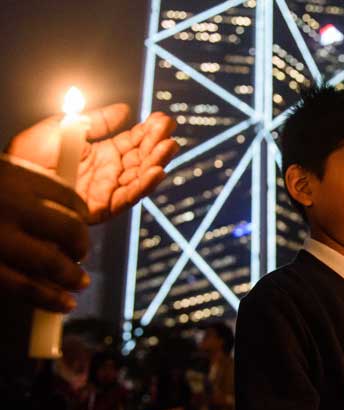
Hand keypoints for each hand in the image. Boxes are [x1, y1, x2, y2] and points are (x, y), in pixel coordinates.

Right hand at [0, 160, 89, 311]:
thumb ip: (19, 187)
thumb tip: (64, 211)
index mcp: (11, 176)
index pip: (68, 198)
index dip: (82, 214)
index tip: (84, 223)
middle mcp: (8, 205)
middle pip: (69, 230)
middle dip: (80, 246)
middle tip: (80, 255)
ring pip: (52, 262)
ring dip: (71, 276)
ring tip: (79, 283)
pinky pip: (23, 287)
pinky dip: (48, 298)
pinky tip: (62, 303)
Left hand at [6, 103, 177, 223]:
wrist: (12, 178)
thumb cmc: (29, 153)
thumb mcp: (66, 126)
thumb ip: (97, 120)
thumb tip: (125, 109)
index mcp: (101, 154)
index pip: (133, 142)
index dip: (148, 131)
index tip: (162, 118)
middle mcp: (108, 174)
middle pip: (141, 159)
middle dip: (157, 145)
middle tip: (169, 130)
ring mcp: (106, 191)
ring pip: (139, 178)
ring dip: (157, 162)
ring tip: (169, 147)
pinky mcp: (102, 208)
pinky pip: (128, 198)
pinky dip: (144, 186)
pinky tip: (157, 171)